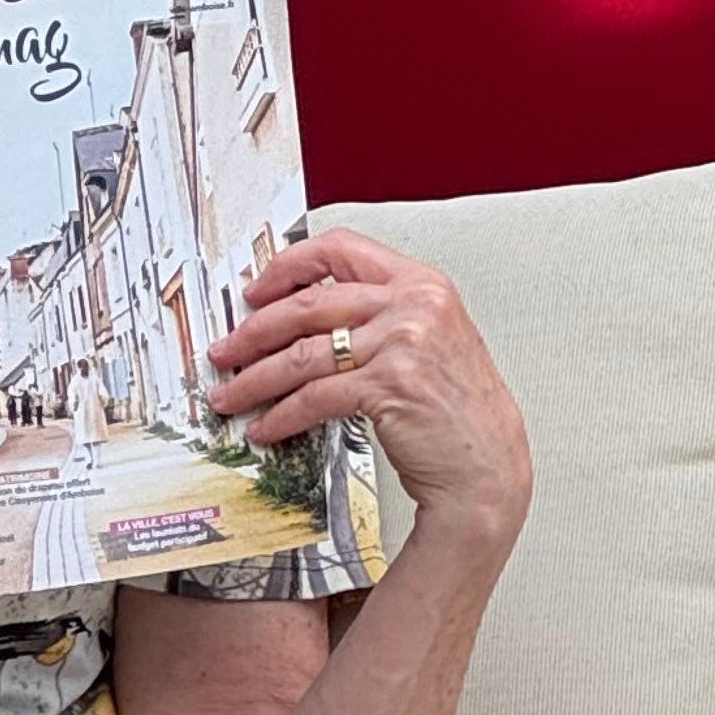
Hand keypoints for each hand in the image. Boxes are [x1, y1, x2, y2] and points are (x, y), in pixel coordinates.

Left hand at [207, 228, 529, 537]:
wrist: (488, 465)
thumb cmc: (456, 411)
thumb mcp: (428, 342)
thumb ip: (379, 317)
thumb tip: (307, 320)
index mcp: (421, 282)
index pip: (339, 249)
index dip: (287, 267)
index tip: (256, 291)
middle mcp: (413, 304)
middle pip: (309, 303)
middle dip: (254, 331)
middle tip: (226, 352)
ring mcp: (402, 342)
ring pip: (303, 353)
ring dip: (256, 379)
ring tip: (232, 395)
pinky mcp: (388, 386)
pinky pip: (315, 397)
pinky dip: (282, 415)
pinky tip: (266, 427)